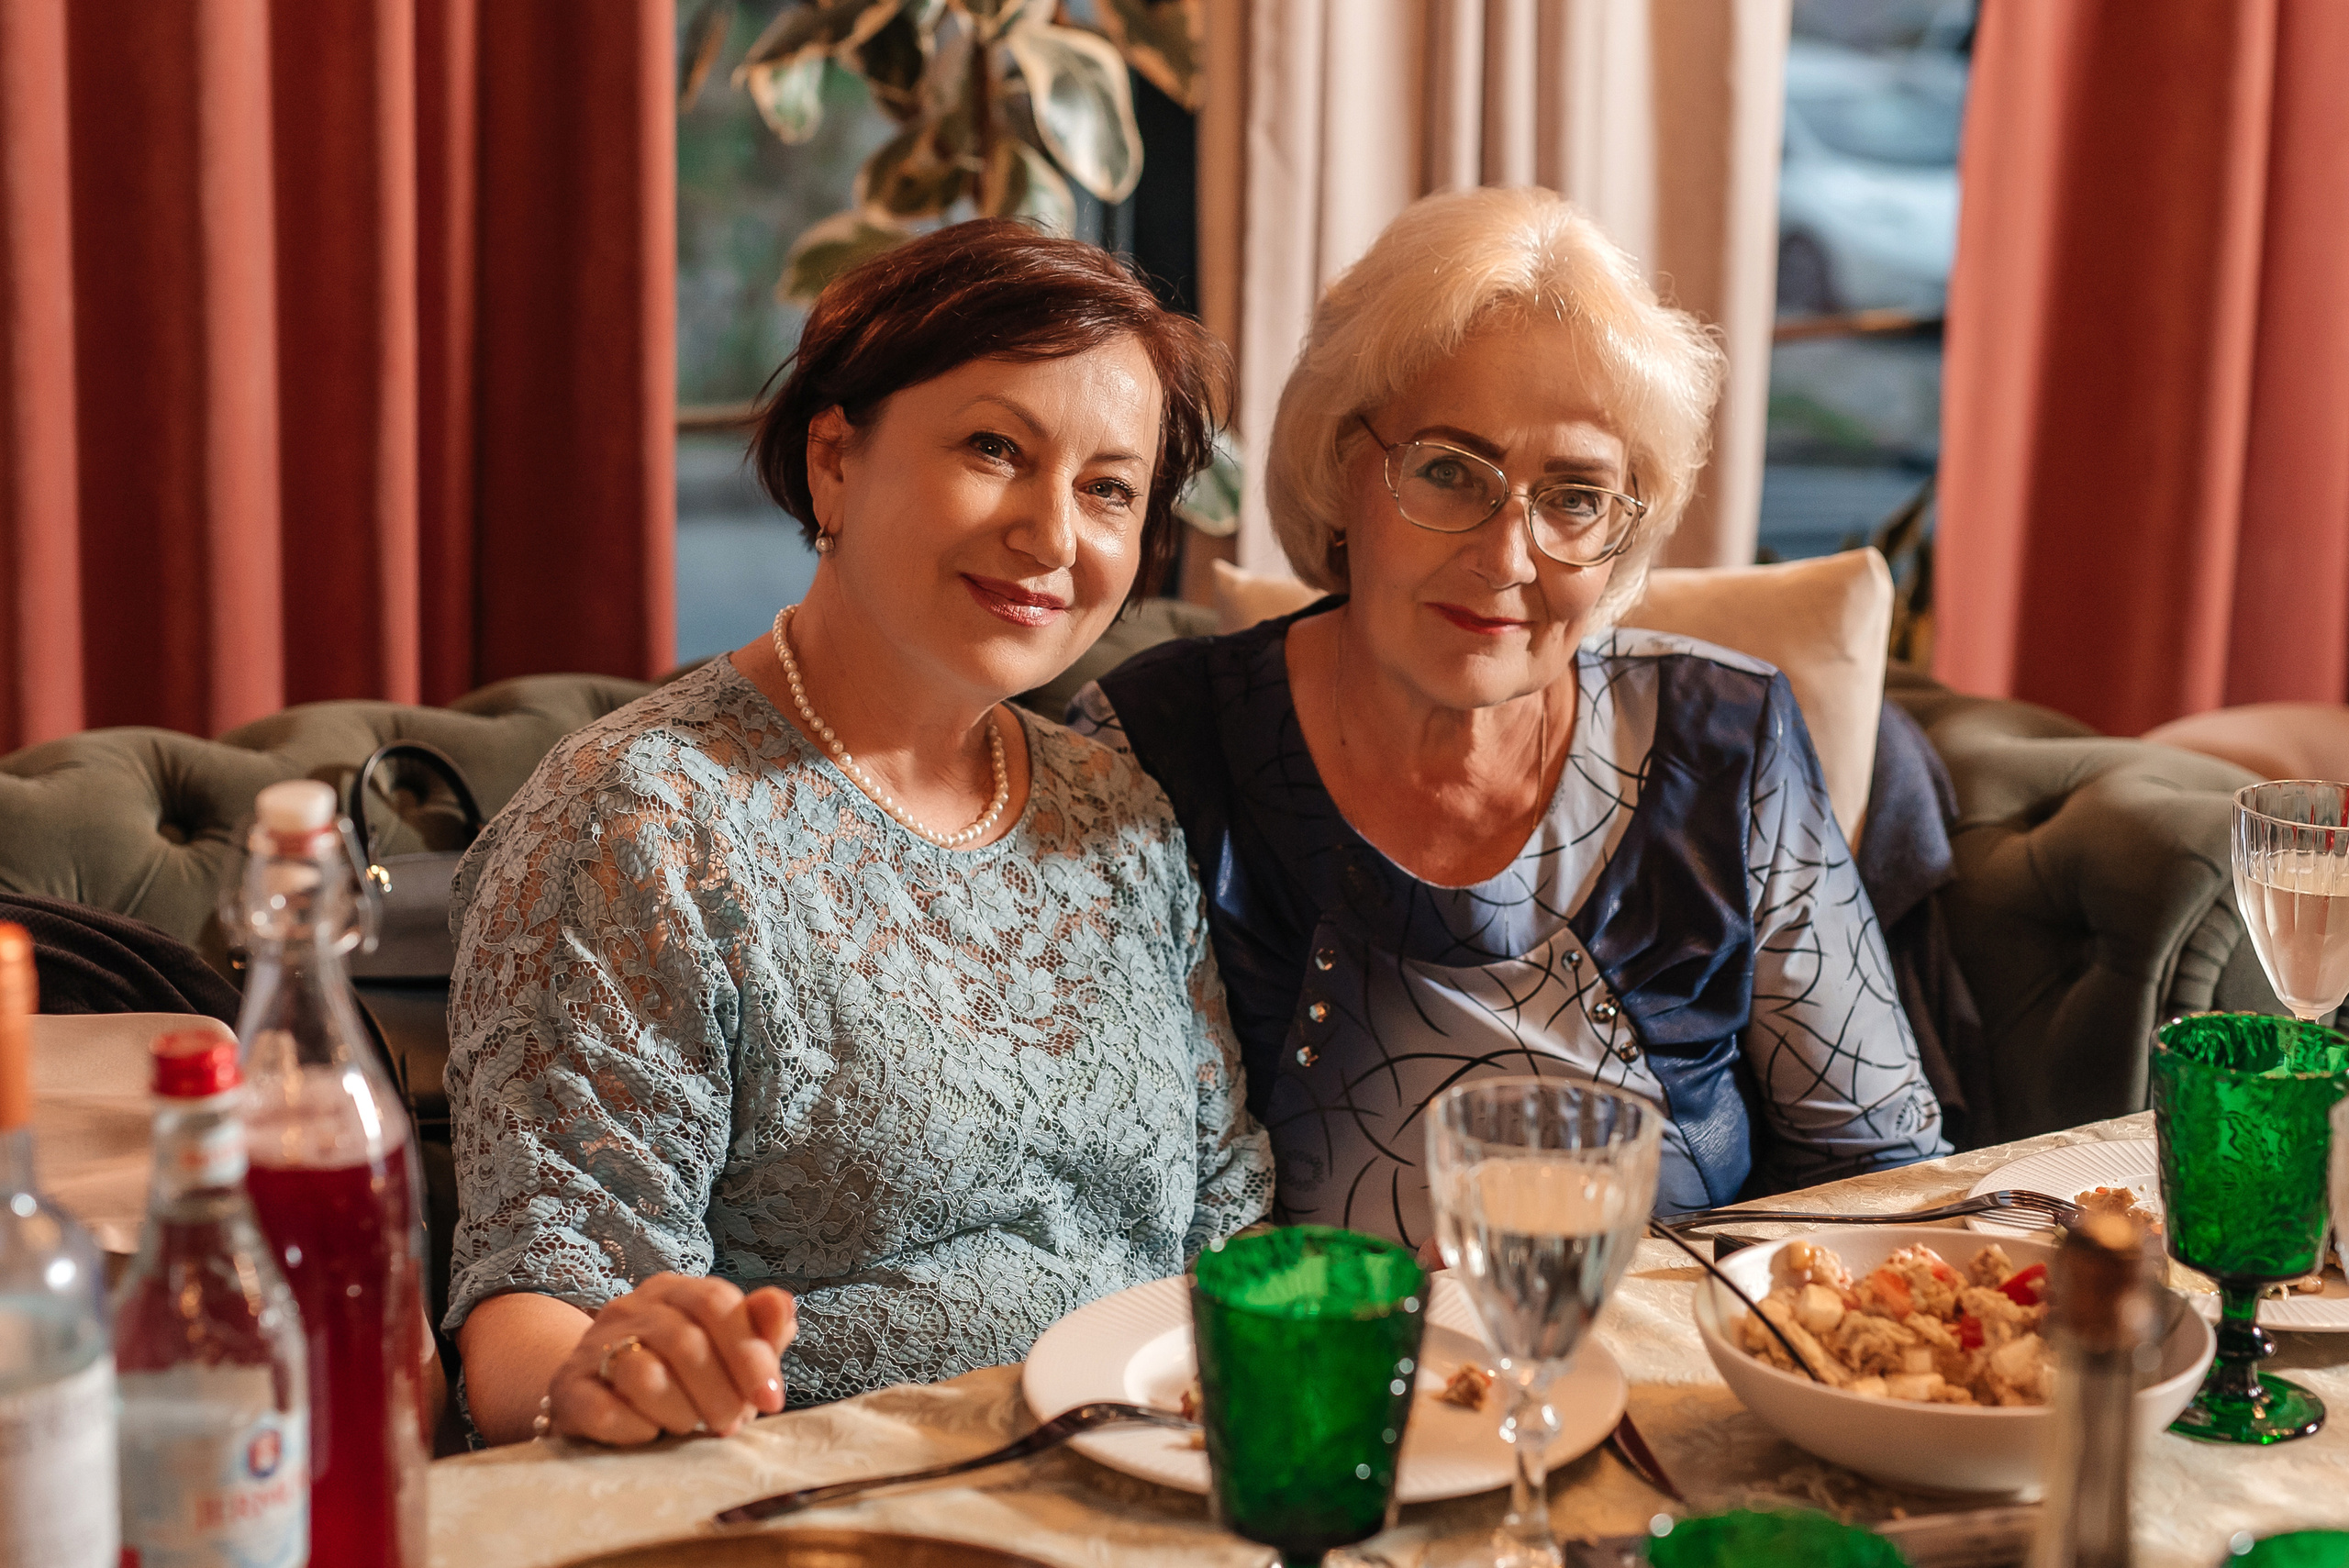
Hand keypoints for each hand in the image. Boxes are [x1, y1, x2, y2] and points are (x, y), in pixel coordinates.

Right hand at [549, 1274, 795, 1444]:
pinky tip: (649, 1433)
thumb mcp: (727, 1350)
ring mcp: (594, 1346)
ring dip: (680, 1411)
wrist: (594, 1393)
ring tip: (689, 1427)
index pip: (716, 1303)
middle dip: (719, 1393)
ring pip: (644, 1374)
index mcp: (676, 1290)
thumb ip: (760, 1330)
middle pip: (684, 1341)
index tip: (771, 1399)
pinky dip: (636, 1429)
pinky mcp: (568, 1388)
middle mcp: (632, 1308)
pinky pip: (604, 1410)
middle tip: (730, 1425)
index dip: (749, 1353)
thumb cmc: (680, 1374)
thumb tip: (782, 1304)